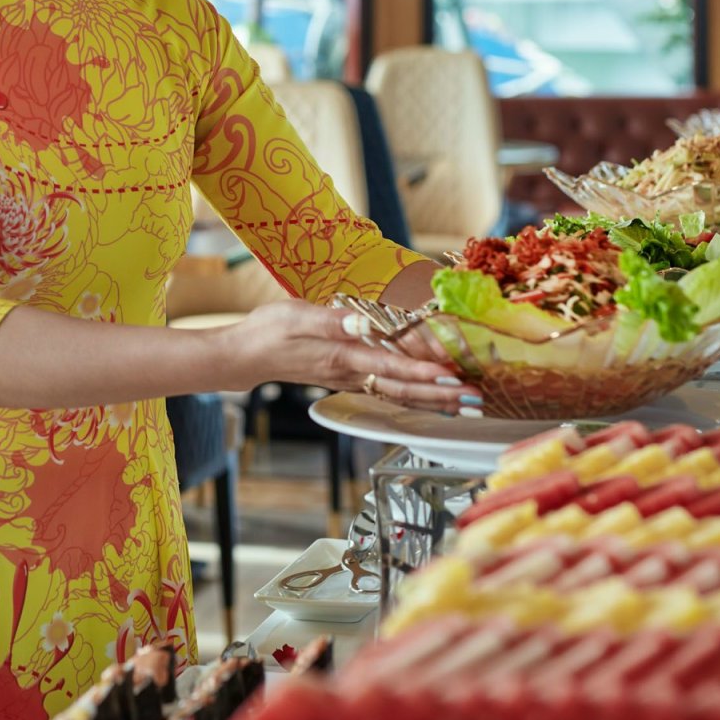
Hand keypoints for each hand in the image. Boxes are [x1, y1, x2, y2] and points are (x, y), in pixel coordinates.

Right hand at [224, 300, 477, 415]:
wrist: (246, 355)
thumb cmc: (268, 332)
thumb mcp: (295, 317)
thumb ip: (330, 321)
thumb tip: (361, 323)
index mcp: (341, 356)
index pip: (390, 367)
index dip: (421, 372)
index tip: (450, 375)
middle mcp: (350, 373)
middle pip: (402, 389)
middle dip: (440, 394)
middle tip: (473, 398)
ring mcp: (349, 379)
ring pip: (398, 394)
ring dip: (432, 399)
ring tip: (463, 402)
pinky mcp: (346, 378)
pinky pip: (387, 389)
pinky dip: (413, 394)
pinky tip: (428, 395)